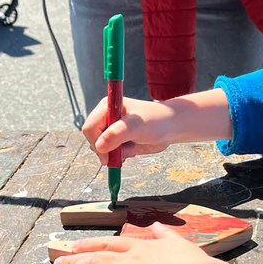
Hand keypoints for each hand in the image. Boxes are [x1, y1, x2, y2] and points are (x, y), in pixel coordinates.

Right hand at [81, 89, 232, 165]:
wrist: (173, 127)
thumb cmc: (156, 121)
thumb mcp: (136, 127)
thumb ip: (117, 135)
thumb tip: (99, 147)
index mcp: (107, 107)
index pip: (90, 128)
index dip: (96, 143)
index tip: (108, 156)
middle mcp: (106, 117)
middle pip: (93, 140)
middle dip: (106, 150)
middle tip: (123, 153)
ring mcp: (111, 129)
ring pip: (101, 149)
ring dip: (114, 154)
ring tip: (132, 147)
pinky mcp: (118, 140)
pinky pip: (111, 153)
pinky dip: (120, 156)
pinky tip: (133, 150)